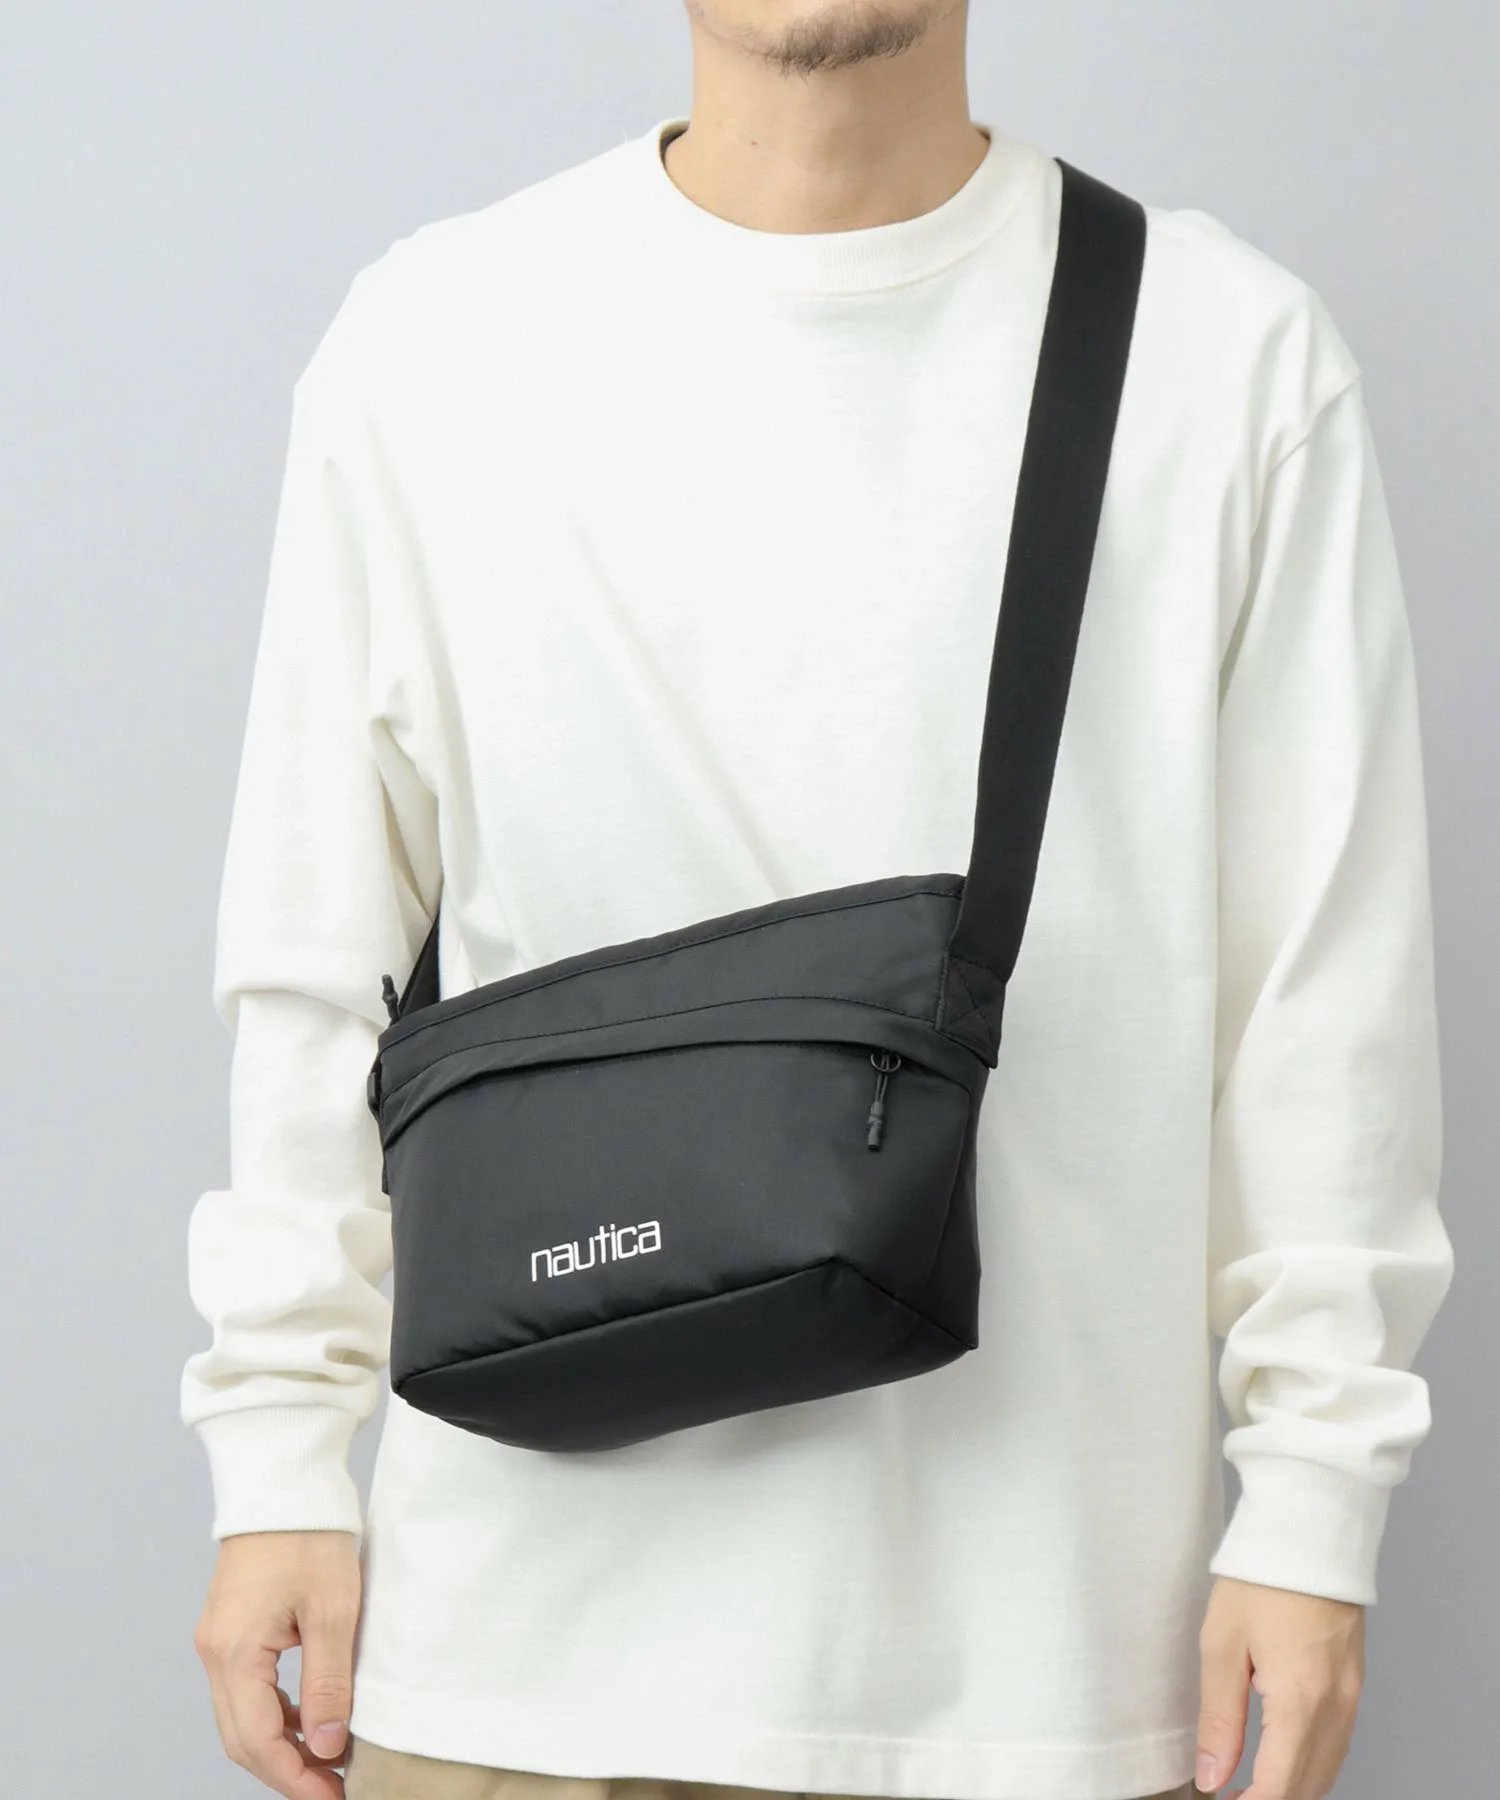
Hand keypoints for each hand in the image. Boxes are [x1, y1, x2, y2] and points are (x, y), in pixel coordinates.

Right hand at [194, 1529, 362, 1797]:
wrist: (284, 1476)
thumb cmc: (310, 1532)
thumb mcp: (332, 1610)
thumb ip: (328, 1683)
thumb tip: (326, 1748)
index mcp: (233, 1652)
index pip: (259, 1742)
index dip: (295, 1779)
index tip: (335, 1798)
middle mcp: (215, 1651)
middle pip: (242, 1737)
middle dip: (286, 1771)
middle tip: (334, 1789)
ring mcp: (218, 1638)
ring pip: (242, 1715)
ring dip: (281, 1744)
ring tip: (328, 1759)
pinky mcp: (231, 1624)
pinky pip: (246, 1687)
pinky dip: (276, 1712)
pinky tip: (310, 1717)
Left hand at [1194, 1575, 1364, 1798]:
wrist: (1308, 1532)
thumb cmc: (1259, 1580)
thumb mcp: (1222, 1646)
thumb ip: (1219, 1718)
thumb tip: (1212, 1776)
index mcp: (1300, 1699)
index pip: (1280, 1786)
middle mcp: (1335, 1705)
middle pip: (1308, 1786)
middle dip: (1271, 1799)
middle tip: (1230, 1795)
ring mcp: (1352, 1695)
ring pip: (1327, 1768)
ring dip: (1292, 1786)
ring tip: (1248, 1784)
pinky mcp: (1355, 1682)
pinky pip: (1338, 1742)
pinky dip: (1311, 1761)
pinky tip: (1281, 1755)